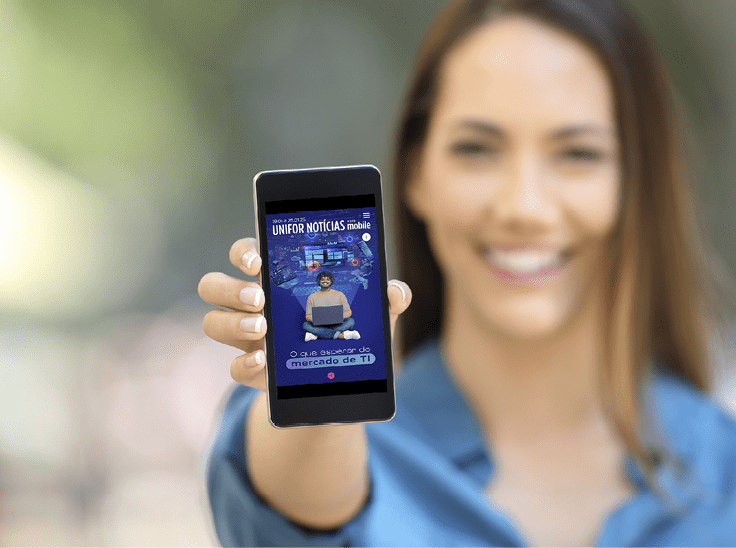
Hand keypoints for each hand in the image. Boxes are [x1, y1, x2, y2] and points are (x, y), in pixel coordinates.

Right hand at [198, 237, 411, 391]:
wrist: (345, 379)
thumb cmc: (353, 329)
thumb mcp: (374, 313)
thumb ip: (388, 298)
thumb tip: (395, 291)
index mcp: (277, 279)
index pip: (245, 254)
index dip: (243, 252)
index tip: (259, 261)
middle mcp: (254, 304)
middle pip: (214, 285)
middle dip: (230, 288)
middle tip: (261, 298)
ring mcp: (249, 338)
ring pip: (213, 322)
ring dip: (233, 323)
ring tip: (263, 328)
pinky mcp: (255, 371)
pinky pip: (233, 367)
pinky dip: (244, 364)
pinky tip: (264, 361)